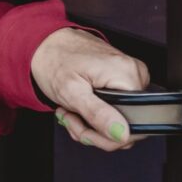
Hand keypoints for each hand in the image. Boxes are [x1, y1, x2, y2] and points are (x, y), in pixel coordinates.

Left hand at [29, 27, 151, 149]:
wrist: (47, 44)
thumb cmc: (56, 61)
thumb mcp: (72, 92)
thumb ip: (98, 115)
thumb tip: (122, 134)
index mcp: (127, 75)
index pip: (133, 126)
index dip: (105, 137)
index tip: (82, 129)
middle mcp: (134, 74)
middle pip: (125, 126)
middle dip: (93, 131)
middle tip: (72, 118)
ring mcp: (130, 77)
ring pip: (118, 121)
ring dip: (90, 124)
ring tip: (71, 111)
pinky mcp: (122, 81)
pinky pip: (115, 110)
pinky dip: (94, 115)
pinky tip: (79, 107)